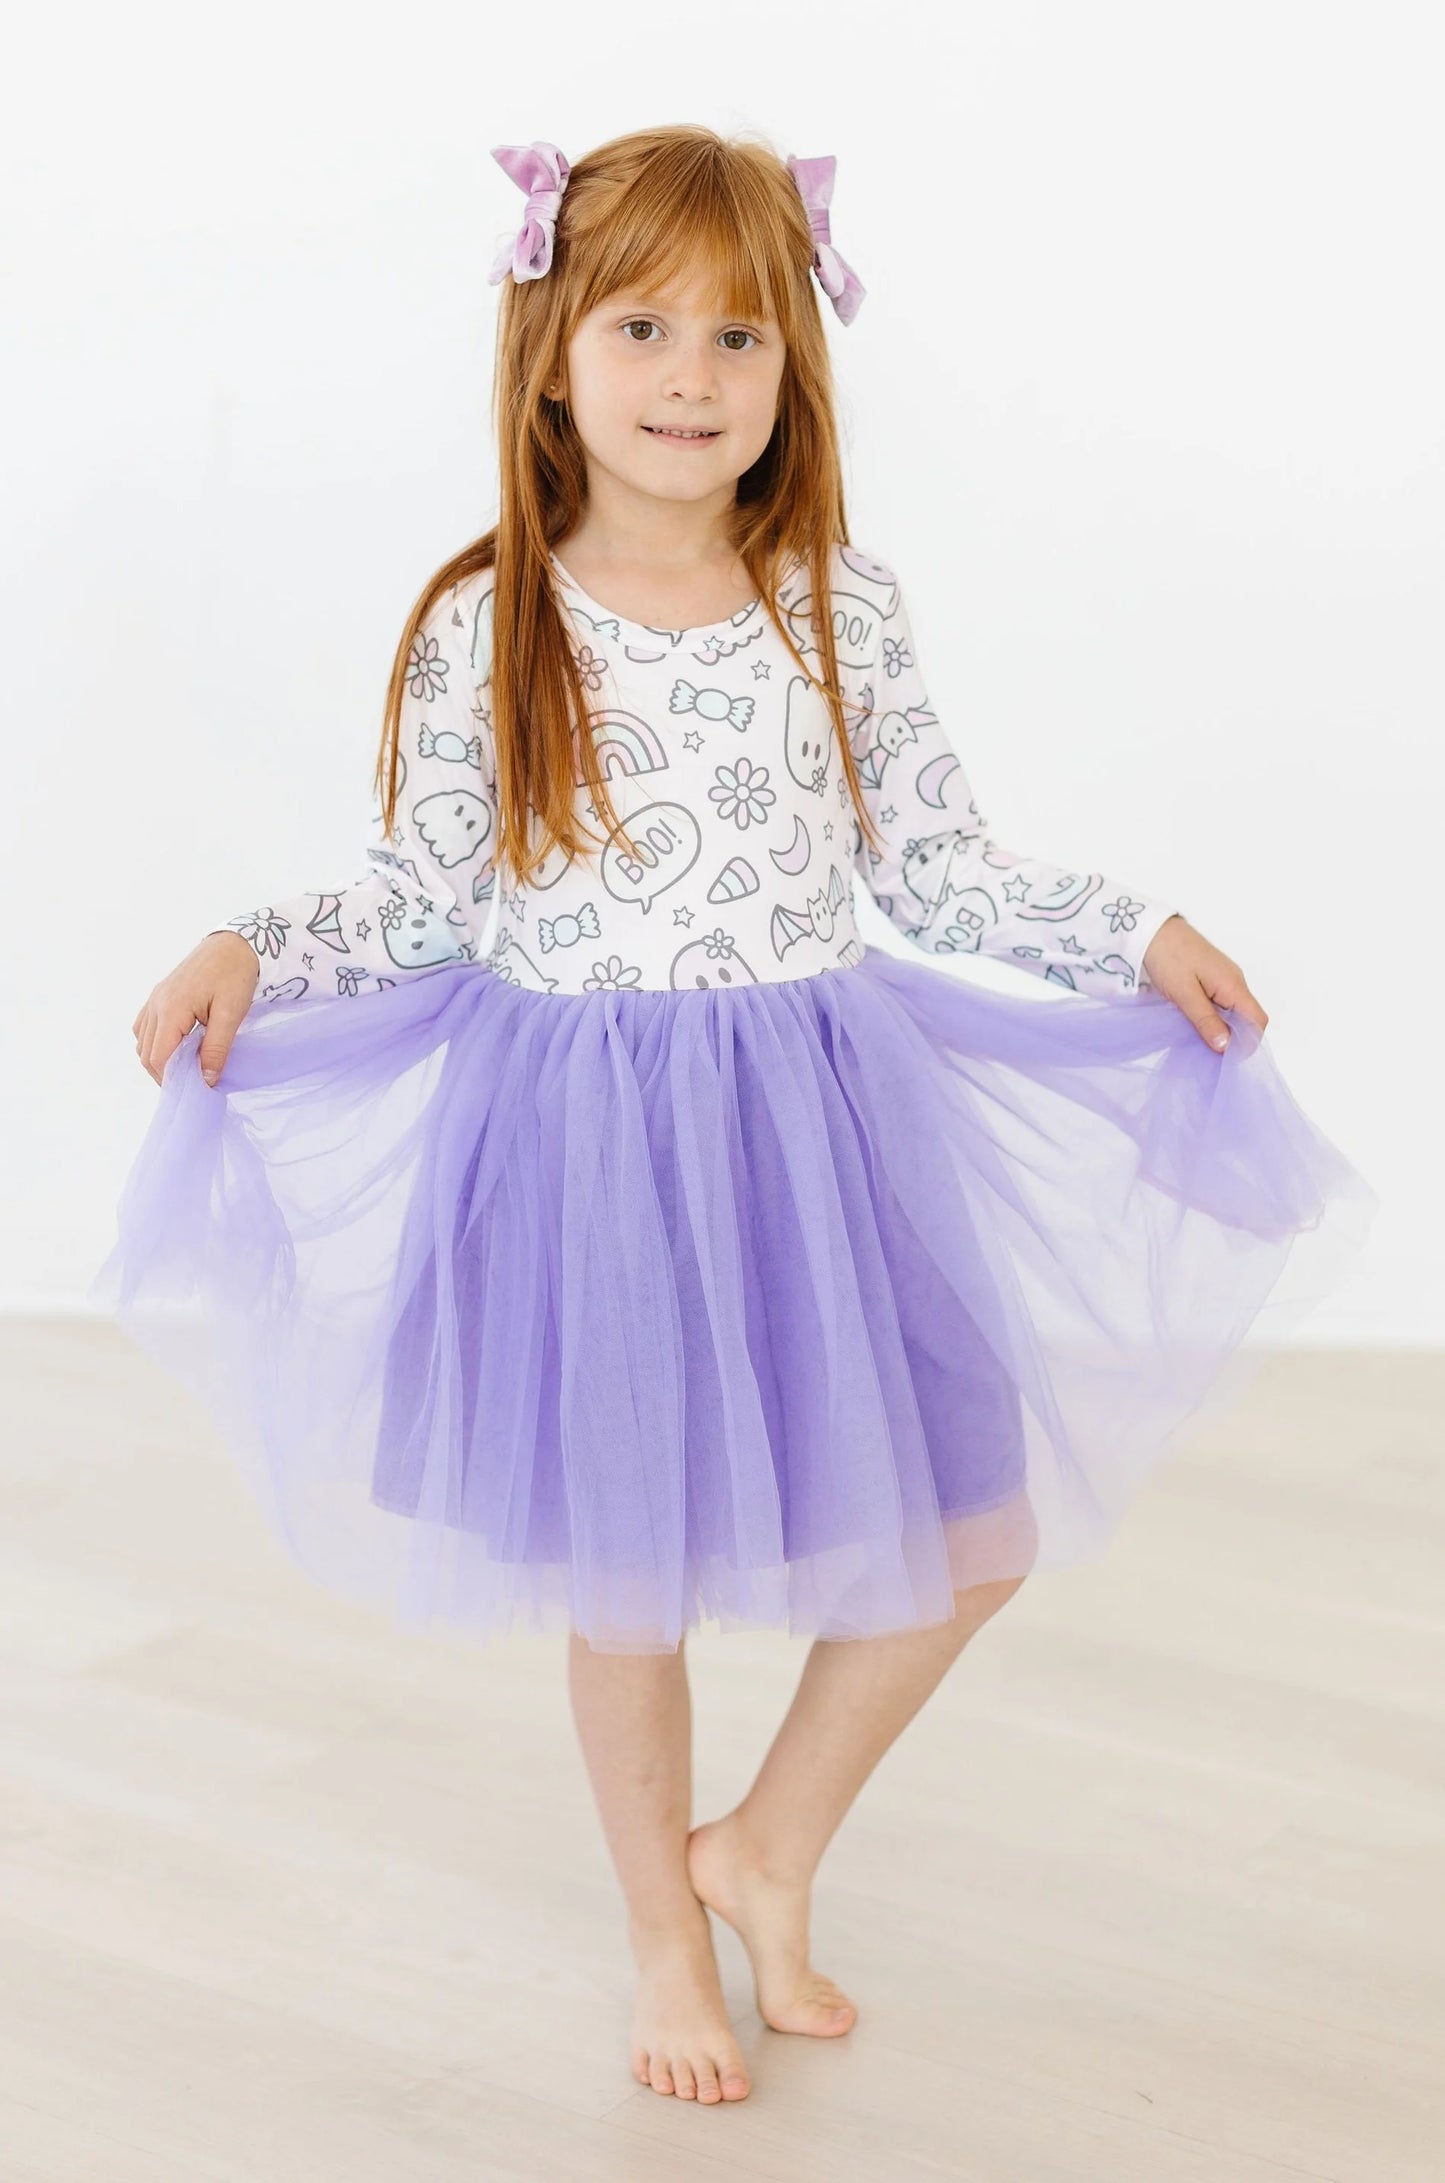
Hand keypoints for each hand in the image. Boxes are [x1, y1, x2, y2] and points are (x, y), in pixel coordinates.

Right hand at [131, 930, 259, 1088]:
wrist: (235, 944)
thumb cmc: (235, 976)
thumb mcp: (231, 1015)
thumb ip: (216, 1049)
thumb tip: (206, 1081)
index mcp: (171, 1010)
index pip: (158, 1058)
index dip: (171, 1080)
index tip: (192, 1090)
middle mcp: (156, 1004)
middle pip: (146, 1053)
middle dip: (165, 1074)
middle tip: (191, 1083)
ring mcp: (155, 999)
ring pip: (143, 1042)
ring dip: (159, 1059)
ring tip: (186, 1067)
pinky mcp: (160, 995)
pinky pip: (146, 1027)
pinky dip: (156, 1043)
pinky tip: (178, 1046)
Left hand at [1141, 913, 1267, 1051]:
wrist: (1152, 930)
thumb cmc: (1168, 957)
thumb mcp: (1184, 994)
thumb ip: (1205, 1020)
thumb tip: (1225, 1046)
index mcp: (1234, 985)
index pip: (1257, 1021)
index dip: (1247, 1043)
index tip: (1226, 1060)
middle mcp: (1234, 982)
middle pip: (1247, 1019)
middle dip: (1233, 1039)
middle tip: (1209, 1056)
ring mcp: (1223, 980)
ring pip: (1232, 1013)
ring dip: (1220, 1029)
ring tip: (1199, 1044)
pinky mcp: (1211, 979)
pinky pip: (1220, 1004)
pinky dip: (1212, 1018)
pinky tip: (1194, 1027)